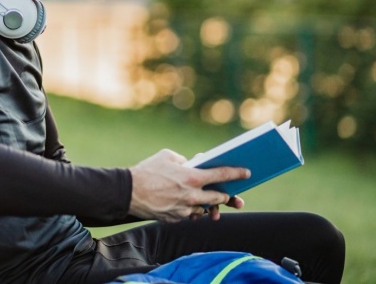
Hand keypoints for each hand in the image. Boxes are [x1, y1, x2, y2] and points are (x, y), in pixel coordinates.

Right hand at [128, 149, 249, 222]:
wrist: (128, 192)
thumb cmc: (147, 171)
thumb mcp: (167, 157)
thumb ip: (184, 161)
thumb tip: (192, 164)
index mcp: (192, 177)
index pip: (222, 175)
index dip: (237, 174)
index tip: (247, 173)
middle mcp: (192, 195)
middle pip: (218, 198)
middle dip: (226, 196)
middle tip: (229, 194)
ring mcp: (184, 209)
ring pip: (204, 208)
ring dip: (206, 204)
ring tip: (204, 200)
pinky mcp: (175, 219)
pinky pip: (188, 215)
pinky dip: (189, 209)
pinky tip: (185, 204)